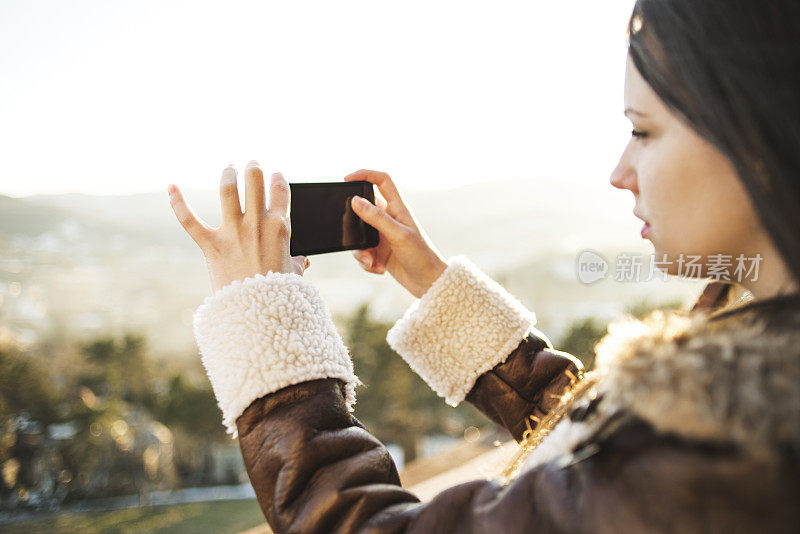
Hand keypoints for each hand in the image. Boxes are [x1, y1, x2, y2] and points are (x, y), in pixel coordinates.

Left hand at [168, 161, 309, 293]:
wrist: (257, 316)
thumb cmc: (279, 296)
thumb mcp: (294, 276)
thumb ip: (297, 262)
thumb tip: (303, 260)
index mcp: (281, 228)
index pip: (281, 190)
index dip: (277, 178)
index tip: (274, 176)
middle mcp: (257, 224)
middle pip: (255, 180)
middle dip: (253, 167)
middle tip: (252, 164)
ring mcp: (233, 233)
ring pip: (228, 189)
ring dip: (228, 174)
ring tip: (229, 168)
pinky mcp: (211, 245)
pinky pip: (190, 220)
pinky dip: (178, 202)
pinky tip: (171, 186)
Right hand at [345, 169, 447, 298]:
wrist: (429, 283)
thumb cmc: (421, 256)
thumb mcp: (398, 235)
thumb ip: (376, 217)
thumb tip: (355, 201)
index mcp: (398, 208)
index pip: (382, 181)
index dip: (365, 174)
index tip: (347, 179)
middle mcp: (389, 219)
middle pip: (363, 210)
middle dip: (354, 223)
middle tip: (351, 233)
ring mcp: (383, 236)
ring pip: (359, 235)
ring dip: (360, 250)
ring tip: (371, 261)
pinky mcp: (380, 252)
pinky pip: (363, 252)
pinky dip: (366, 262)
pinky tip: (379, 269)